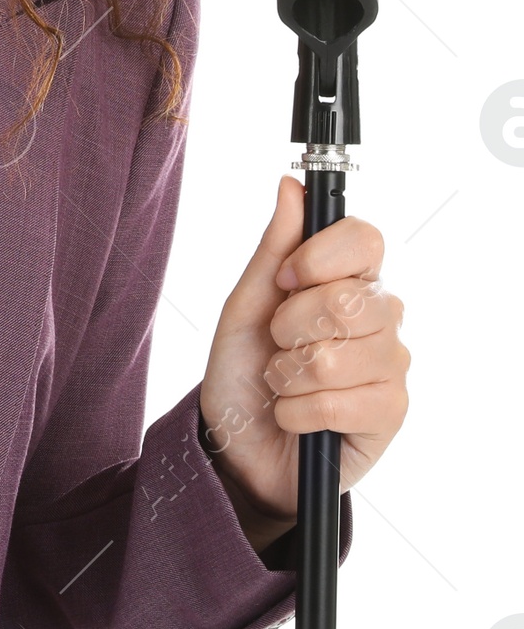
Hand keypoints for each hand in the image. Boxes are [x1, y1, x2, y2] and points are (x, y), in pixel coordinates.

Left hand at [199, 175, 409, 553]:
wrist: (237, 442)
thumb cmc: (244, 368)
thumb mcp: (245, 304)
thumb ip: (274, 248)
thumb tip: (292, 186)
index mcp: (350, 279)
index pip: (365, 239)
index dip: (320, 257)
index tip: (285, 281)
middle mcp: (382, 317)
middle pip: (350, 298)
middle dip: (289, 326)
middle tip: (277, 345)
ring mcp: (391, 366)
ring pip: (338, 356)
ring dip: (288, 375)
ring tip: (284, 383)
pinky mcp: (390, 415)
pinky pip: (338, 403)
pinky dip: (298, 412)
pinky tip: (296, 416)